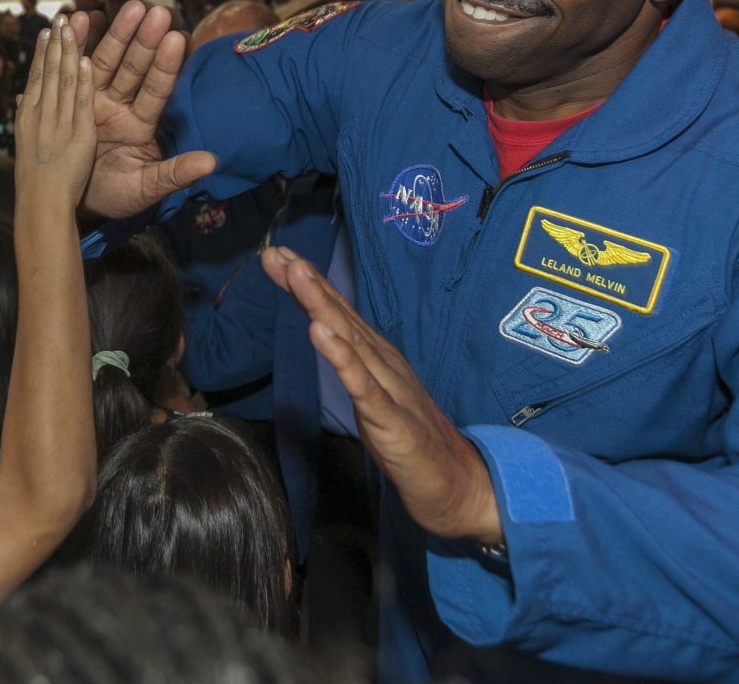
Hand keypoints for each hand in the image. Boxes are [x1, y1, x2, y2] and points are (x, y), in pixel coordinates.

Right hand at [15, 17, 95, 208]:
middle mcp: (43, 115)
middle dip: (56, 42)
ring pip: (64, 81)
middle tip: (59, 16)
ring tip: (70, 25)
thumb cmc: (36, 182)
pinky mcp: (77, 136)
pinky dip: (81, 82)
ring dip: (68, 51)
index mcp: (32, 116)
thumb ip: (27, 117)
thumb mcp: (27, 143)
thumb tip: (21, 97)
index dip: (43, 51)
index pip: (38, 76)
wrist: (39, 208)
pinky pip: (80, 104)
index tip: (47, 29)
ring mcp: (59, 124)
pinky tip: (84, 60)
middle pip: (51, 72)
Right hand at [64, 2, 215, 218]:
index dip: (167, 66)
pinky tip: (80, 19)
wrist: (70, 201)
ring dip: (117, 33)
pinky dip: (77, 43)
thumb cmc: (116, 196)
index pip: (157, 90)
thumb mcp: (146, 188)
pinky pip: (75, 67)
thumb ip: (175, 173)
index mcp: (142, 125)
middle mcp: (121, 106)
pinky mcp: (71, 99)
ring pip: (108, 61)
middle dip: (145, 40)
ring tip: (127, 6)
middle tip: (157, 12)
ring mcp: (95, 100)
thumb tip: (212, 162)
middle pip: (135, 68)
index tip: (178, 39)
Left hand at [264, 246, 502, 545]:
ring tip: (296, 275)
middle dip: (308, 283)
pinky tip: (321, 334)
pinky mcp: (393, 420)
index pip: (338, 314)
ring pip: (350, 341)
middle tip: (279, 252)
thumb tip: (324, 333)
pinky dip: (341, 358)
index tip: (279, 254)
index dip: (309, 285)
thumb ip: (352, 365)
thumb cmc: (411, 442)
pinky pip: (363, 386)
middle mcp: (383, 364)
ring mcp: (390, 390)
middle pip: (341, 317)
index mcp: (376, 359)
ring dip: (321, 305)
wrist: (458, 486)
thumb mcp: (372, 397)